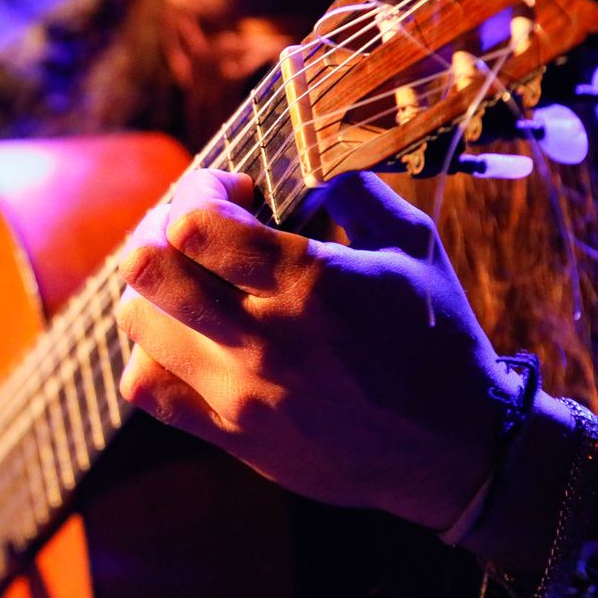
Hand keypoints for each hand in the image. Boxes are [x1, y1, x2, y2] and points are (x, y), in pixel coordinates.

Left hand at [115, 168, 515, 530]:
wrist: (459, 451)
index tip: (232, 191)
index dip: (199, 190)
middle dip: (160, 228)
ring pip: (138, 322)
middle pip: (148, 268)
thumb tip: (304, 146)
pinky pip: (144, 387)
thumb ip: (353, 187)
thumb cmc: (438, 337)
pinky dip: (150, 353)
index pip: (195, 225)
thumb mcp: (413, 244)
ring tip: (191, 281)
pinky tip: (186, 337)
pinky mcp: (232, 436)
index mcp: (311, 283)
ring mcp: (242, 395)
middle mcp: (266, 341)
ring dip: (155, 287)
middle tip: (194, 229)